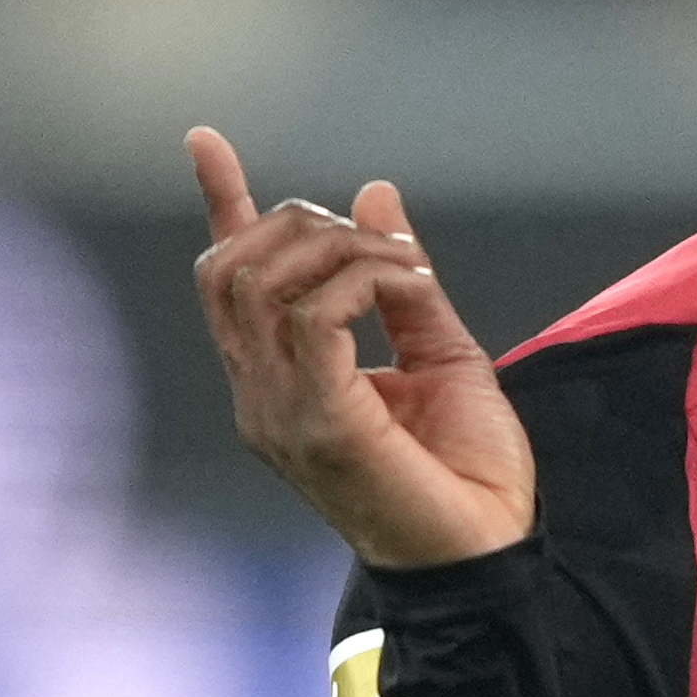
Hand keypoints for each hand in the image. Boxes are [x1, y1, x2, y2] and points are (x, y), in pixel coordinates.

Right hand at [186, 128, 534, 570]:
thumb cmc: (468, 473)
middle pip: (232, 267)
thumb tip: (376, 196)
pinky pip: (313, 314)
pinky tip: (412, 286)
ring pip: (263, 281)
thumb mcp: (443, 354)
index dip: (219, 203)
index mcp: (279, 381)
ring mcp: (279, 411)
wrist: (491, 557)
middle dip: (306, 224)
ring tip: (411, 267)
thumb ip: (403, 283)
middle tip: (390, 243)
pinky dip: (365, 279)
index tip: (204, 139)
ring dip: (344, 248)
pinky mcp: (317, 422)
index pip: (226, 280)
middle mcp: (260, 395)